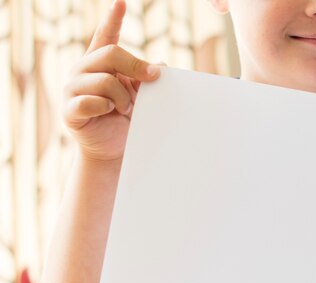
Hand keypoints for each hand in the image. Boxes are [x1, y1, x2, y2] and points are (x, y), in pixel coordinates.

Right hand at [62, 0, 160, 163]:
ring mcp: (72, 89)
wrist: (113, 150)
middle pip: (110, 55)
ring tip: (125, 109)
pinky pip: (90, 101)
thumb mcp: (140, 97)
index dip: (112, 19)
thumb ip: (146, 80)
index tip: (121, 3)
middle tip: (153, 79)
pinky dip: (106, 107)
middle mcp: (83, 71)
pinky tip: (109, 113)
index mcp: (100, 64)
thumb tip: (161, 66)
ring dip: (123, 97)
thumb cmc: (126, 121)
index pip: (105, 36)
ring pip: (104, 81)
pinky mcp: (70, 110)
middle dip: (136, 67)